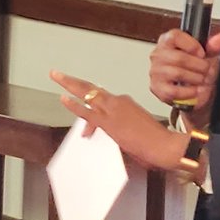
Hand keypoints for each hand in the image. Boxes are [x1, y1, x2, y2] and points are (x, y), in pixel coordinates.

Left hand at [48, 71, 203, 181]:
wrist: (164, 145)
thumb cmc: (156, 141)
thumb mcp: (138, 132)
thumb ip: (124, 132)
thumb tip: (120, 136)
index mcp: (126, 103)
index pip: (101, 100)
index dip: (88, 106)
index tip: (84, 123)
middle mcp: (118, 102)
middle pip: (91, 89)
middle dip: (72, 81)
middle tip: (57, 74)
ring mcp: (113, 110)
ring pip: (87, 93)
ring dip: (69, 85)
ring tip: (56, 76)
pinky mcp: (109, 122)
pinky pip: (87, 111)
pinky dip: (74, 105)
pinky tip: (63, 98)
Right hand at [148, 27, 219, 110]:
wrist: (193, 89)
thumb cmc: (195, 69)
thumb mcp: (206, 54)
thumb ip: (213, 46)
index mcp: (167, 41)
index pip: (175, 36)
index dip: (192, 45)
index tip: (202, 54)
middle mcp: (158, 55)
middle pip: (179, 58)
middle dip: (198, 66)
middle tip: (206, 70)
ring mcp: (156, 72)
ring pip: (177, 74)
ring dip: (195, 78)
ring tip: (201, 79)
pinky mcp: (158, 89)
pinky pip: (173, 91)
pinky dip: (188, 92)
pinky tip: (195, 90)